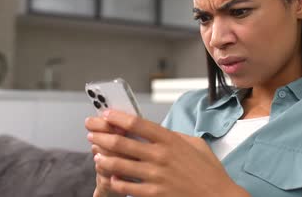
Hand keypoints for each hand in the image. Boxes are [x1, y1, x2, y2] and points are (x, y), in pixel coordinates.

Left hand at [87, 110, 249, 196]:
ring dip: (104, 158)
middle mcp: (160, 156)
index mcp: (170, 140)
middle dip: (102, 136)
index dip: (117, 117)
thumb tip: (158, 132)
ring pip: (118, 165)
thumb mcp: (196, 145)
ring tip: (97, 155)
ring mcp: (155, 176)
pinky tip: (110, 177)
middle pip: (122, 142)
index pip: (137, 124)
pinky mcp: (153, 194)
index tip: (105, 114)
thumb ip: (175, 137)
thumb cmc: (209, 172)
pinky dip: (115, 181)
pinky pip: (125, 187)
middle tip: (92, 133)